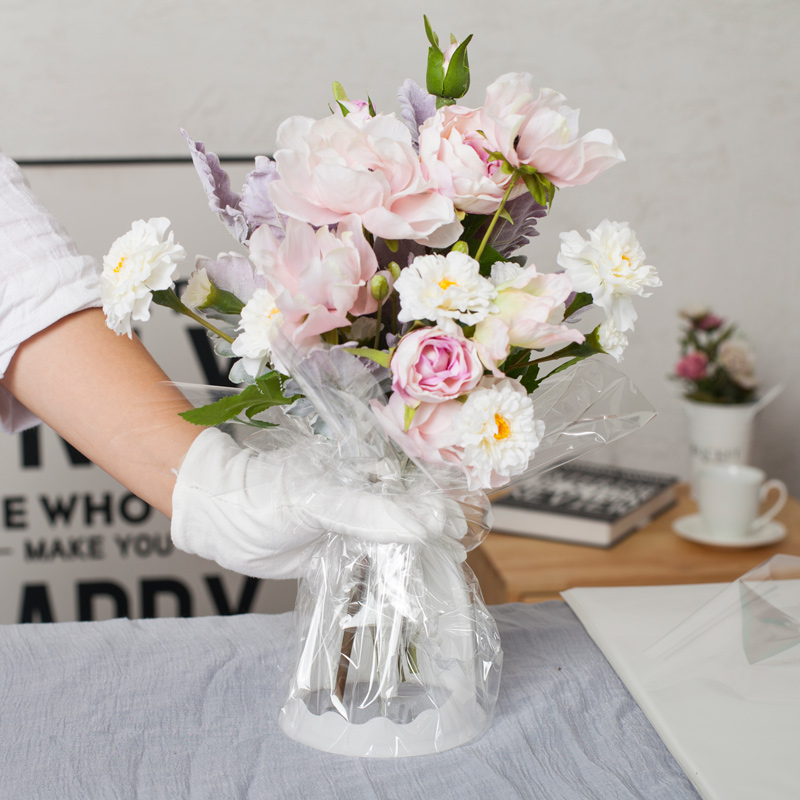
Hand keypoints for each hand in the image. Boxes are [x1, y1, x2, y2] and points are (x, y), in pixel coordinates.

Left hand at [171, 427, 463, 578]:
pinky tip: (415, 585)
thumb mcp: (317, 497)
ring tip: (451, 565)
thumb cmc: (262, 493)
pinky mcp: (340, 553)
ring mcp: (354, 524)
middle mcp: (364, 493)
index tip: (475, 512)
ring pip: (399, 539)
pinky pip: (375, 564)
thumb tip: (427, 524)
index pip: (418, 476)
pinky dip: (395, 575)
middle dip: (442, 526)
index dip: (449, 491)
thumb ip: (370, 510)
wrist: (219, 520)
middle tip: (467, 545)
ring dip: (422, 554)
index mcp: (364, 468)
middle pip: (415, 510)